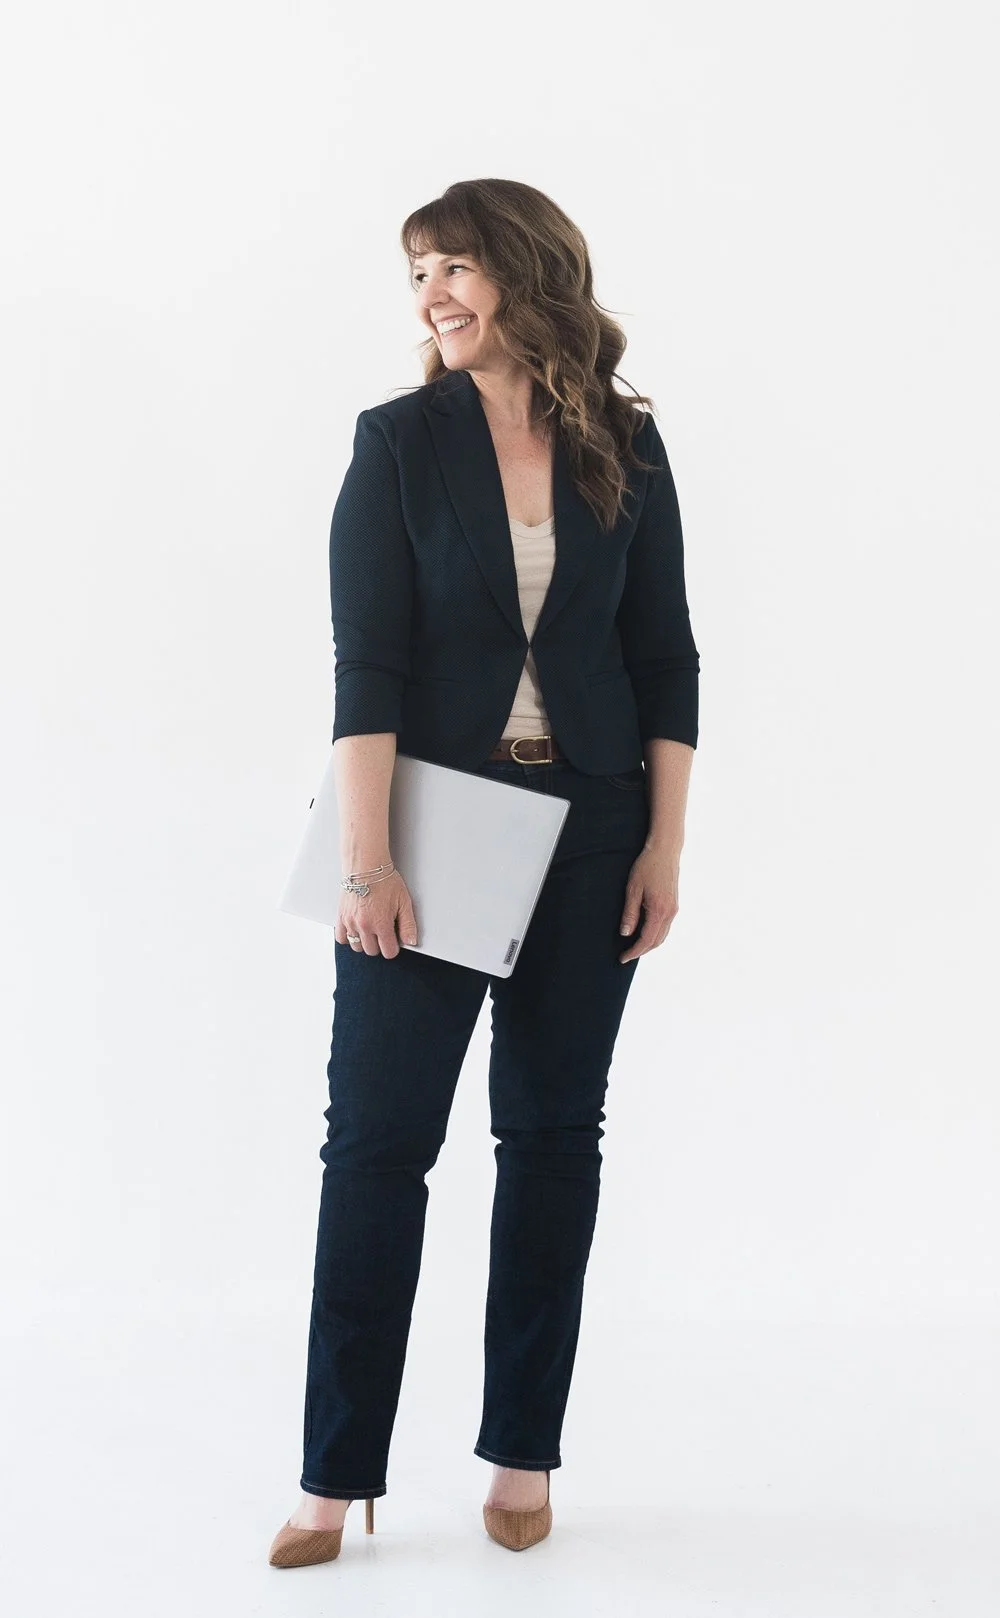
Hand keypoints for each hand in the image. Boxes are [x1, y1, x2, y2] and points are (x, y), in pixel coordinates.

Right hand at [337, 870, 418, 957]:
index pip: (388, 952)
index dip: (393, 948)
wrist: (366, 865)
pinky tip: (356, 930)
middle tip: (383, 932)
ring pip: (357, 947)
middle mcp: (364, 926)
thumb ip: (408, 924)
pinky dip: (348, 937)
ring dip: (364, 942)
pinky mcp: (341, 917)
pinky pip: (341, 938)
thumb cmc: (385, 880)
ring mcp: (351, 922)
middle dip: (379, 945)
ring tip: (370, 930)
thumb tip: (411, 941)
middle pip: (372, 951)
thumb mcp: (403, 902)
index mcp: (381, 924)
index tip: (394, 940)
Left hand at [617, 845, 679, 962]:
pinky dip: (655, 935)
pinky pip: (665, 927)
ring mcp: (674, 909)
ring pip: (662, 936)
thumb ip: (630, 913)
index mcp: (659, 910)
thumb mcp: (633, 889)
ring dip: (649, 945)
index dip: (634, 951)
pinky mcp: (674, 905)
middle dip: (641, 951)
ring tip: (633, 947)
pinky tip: (644, 933)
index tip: (622, 957)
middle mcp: (670, 913)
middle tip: (626, 955)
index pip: (646, 939)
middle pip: (656, 941)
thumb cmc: (647, 866)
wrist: (665, 851)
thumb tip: (625, 933)